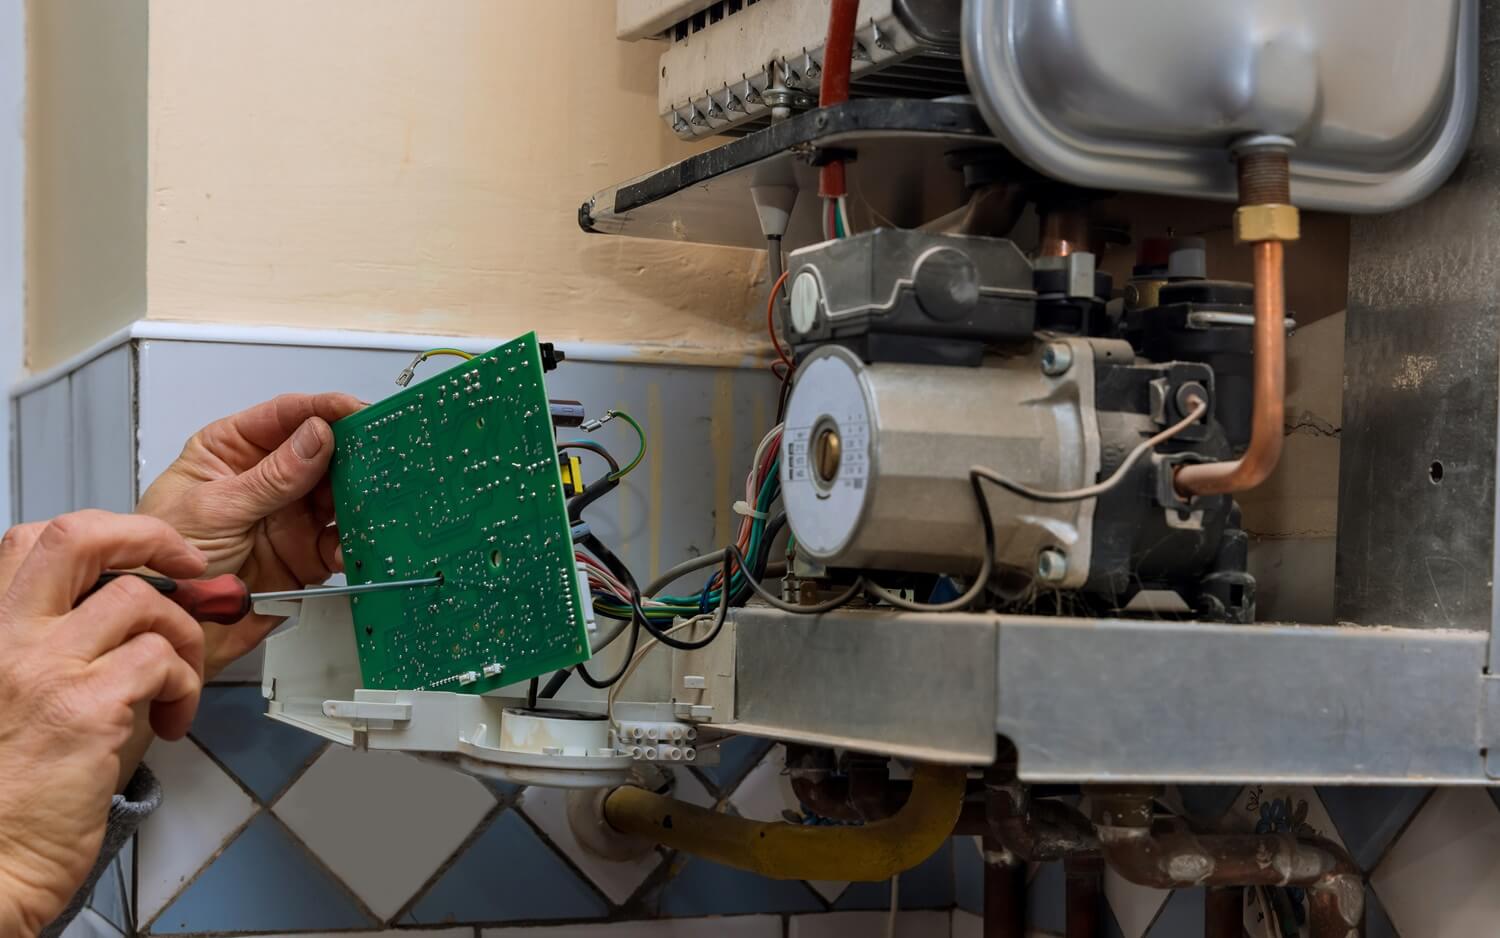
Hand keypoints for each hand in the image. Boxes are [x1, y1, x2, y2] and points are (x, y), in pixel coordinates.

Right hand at [0, 512, 205, 934]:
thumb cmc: (5, 789)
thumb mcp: (13, 693)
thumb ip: (54, 644)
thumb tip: (133, 607)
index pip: (33, 541)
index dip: (103, 535)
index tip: (140, 552)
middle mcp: (2, 638)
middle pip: (78, 539)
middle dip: (150, 536)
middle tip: (187, 566)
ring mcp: (42, 669)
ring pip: (140, 600)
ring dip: (180, 634)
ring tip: (177, 677)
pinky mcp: (86, 709)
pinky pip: (161, 660)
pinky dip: (185, 682)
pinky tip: (171, 716)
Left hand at [136, 393, 361, 676]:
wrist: (169, 629)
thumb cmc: (160, 564)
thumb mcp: (214, 510)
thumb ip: (272, 476)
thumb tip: (317, 436)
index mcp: (231, 452)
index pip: (285, 417)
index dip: (323, 409)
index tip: (355, 409)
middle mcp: (264, 480)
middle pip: (322, 453)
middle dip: (350, 454)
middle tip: (376, 455)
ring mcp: (288, 517)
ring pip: (338, 496)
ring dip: (355, 499)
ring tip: (366, 501)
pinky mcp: (304, 555)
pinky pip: (340, 542)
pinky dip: (350, 543)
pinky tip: (346, 545)